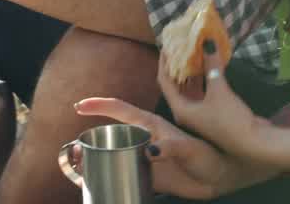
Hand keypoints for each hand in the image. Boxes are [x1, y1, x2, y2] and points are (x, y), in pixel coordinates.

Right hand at [75, 97, 269, 198]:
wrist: (219, 177)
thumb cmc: (208, 156)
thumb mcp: (190, 149)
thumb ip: (170, 147)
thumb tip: (149, 150)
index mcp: (151, 126)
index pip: (120, 110)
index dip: (99, 105)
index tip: (79, 106)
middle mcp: (144, 139)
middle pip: (110, 134)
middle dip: (89, 138)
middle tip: (71, 150)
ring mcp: (144, 157)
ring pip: (113, 154)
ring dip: (94, 159)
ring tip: (75, 167)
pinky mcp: (147, 175)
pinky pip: (122, 174)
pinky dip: (106, 177)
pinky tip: (93, 183)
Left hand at [155, 41, 265, 162]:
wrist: (253, 143)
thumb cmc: (230, 119)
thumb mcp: (219, 90)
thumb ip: (212, 65)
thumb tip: (208, 41)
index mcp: (181, 109)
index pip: (165, 82)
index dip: (164, 63)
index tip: (167, 46)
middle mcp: (186, 113)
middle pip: (176, 85)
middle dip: (177, 66)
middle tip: (179, 46)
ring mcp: (199, 114)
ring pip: (190, 88)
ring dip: (191, 72)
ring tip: (193, 52)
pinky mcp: (212, 113)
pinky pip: (202, 92)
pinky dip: (203, 79)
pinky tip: (208, 66)